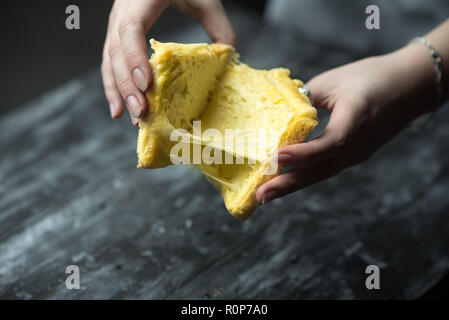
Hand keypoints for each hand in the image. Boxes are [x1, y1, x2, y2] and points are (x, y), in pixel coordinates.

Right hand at [101, 0, 235, 124]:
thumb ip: (218, 24)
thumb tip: (230, 55)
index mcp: (139, 1)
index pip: (130, 30)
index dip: (135, 58)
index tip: (146, 83)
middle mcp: (122, 14)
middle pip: (116, 53)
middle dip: (127, 86)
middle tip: (142, 112)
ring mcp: (116, 25)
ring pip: (109, 62)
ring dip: (119, 91)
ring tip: (131, 118)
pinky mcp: (117, 36)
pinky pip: (110, 63)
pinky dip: (114, 86)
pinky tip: (119, 109)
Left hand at [256, 44, 435, 203]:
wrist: (412, 86)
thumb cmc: (373, 77)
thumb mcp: (335, 81)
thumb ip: (306, 99)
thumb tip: (279, 116)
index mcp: (356, 120)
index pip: (329, 143)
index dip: (302, 153)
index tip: (275, 159)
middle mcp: (358, 145)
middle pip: (320, 170)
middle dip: (288, 184)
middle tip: (261, 196)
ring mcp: (358, 154)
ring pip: (321, 173)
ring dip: (293, 184)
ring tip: (267, 193)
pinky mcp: (355, 155)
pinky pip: (326, 168)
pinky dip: (305, 174)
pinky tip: (287, 178)